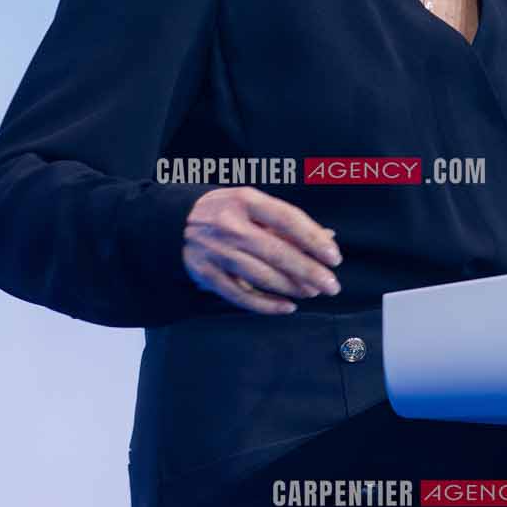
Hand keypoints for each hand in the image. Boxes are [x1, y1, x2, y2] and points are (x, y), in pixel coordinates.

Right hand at [182, 187, 343, 314]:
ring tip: (314, 292)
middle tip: (332, 285)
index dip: (314, 239)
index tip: (334, 257)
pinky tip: (287, 307)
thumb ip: (286, 223)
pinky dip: (267, 304)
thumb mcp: (252, 205)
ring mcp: (217, 252)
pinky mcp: (207, 275)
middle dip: (309, 271)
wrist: (172, 223)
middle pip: (277, 252)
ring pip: (262, 276)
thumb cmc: (223, 211)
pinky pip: (241, 295)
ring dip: (293, 287)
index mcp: (245, 200)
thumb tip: (327, 238)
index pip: (288, 219)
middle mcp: (230, 225)